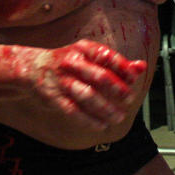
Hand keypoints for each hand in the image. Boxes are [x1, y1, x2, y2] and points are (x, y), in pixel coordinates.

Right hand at [26, 39, 146, 130]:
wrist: (32, 67)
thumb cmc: (69, 62)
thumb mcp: (91, 55)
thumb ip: (116, 62)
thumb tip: (141, 66)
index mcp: (84, 49)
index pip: (107, 56)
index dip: (123, 68)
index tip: (134, 78)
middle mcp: (73, 63)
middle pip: (100, 76)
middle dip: (118, 89)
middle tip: (130, 98)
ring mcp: (62, 81)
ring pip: (88, 96)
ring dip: (106, 108)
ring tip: (118, 116)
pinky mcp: (54, 97)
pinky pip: (74, 111)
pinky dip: (89, 120)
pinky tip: (101, 125)